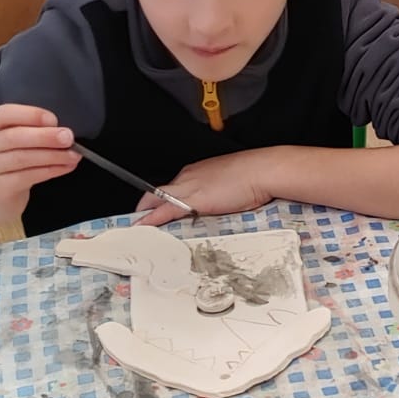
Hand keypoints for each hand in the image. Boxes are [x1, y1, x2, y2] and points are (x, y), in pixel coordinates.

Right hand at [0, 104, 79, 217]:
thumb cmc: (10, 165)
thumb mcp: (16, 144)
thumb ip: (34, 133)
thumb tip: (64, 132)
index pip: (4, 114)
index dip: (29, 114)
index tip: (54, 120)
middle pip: (13, 137)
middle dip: (45, 136)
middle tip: (69, 138)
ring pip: (22, 158)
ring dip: (52, 155)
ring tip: (74, 155)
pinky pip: (26, 177)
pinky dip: (50, 171)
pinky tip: (65, 168)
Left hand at [133, 149, 278, 225]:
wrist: (263, 170)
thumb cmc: (254, 175)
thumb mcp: (230, 183)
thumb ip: (218, 193)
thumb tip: (217, 204)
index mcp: (198, 171)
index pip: (171, 187)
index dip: (159, 199)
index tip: (155, 209)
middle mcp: (189, 176)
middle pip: (157, 192)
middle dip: (144, 206)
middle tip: (136, 219)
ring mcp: (189, 187)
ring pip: (156, 199)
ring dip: (144, 213)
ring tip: (135, 227)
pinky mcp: (193, 200)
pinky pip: (164, 210)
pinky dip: (151, 219)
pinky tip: (142, 226)